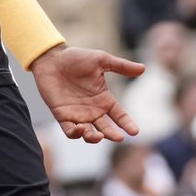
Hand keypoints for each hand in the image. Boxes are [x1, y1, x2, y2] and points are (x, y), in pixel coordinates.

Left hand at [30, 45, 144, 142]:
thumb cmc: (76, 58)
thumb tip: (143, 69)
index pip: (119, 115)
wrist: (52, 58)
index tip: (135, 131)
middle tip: (119, 137)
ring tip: (98, 136)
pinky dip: (76, 134)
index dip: (127, 124)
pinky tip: (81, 129)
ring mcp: (77, 114)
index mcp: (104, 99)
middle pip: (106, 128)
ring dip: (94, 137)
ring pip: (89, 134)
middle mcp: (92, 110)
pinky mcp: (62, 115)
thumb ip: (121, 66)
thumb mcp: (101, 60)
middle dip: (112, 134)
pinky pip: (70, 131)